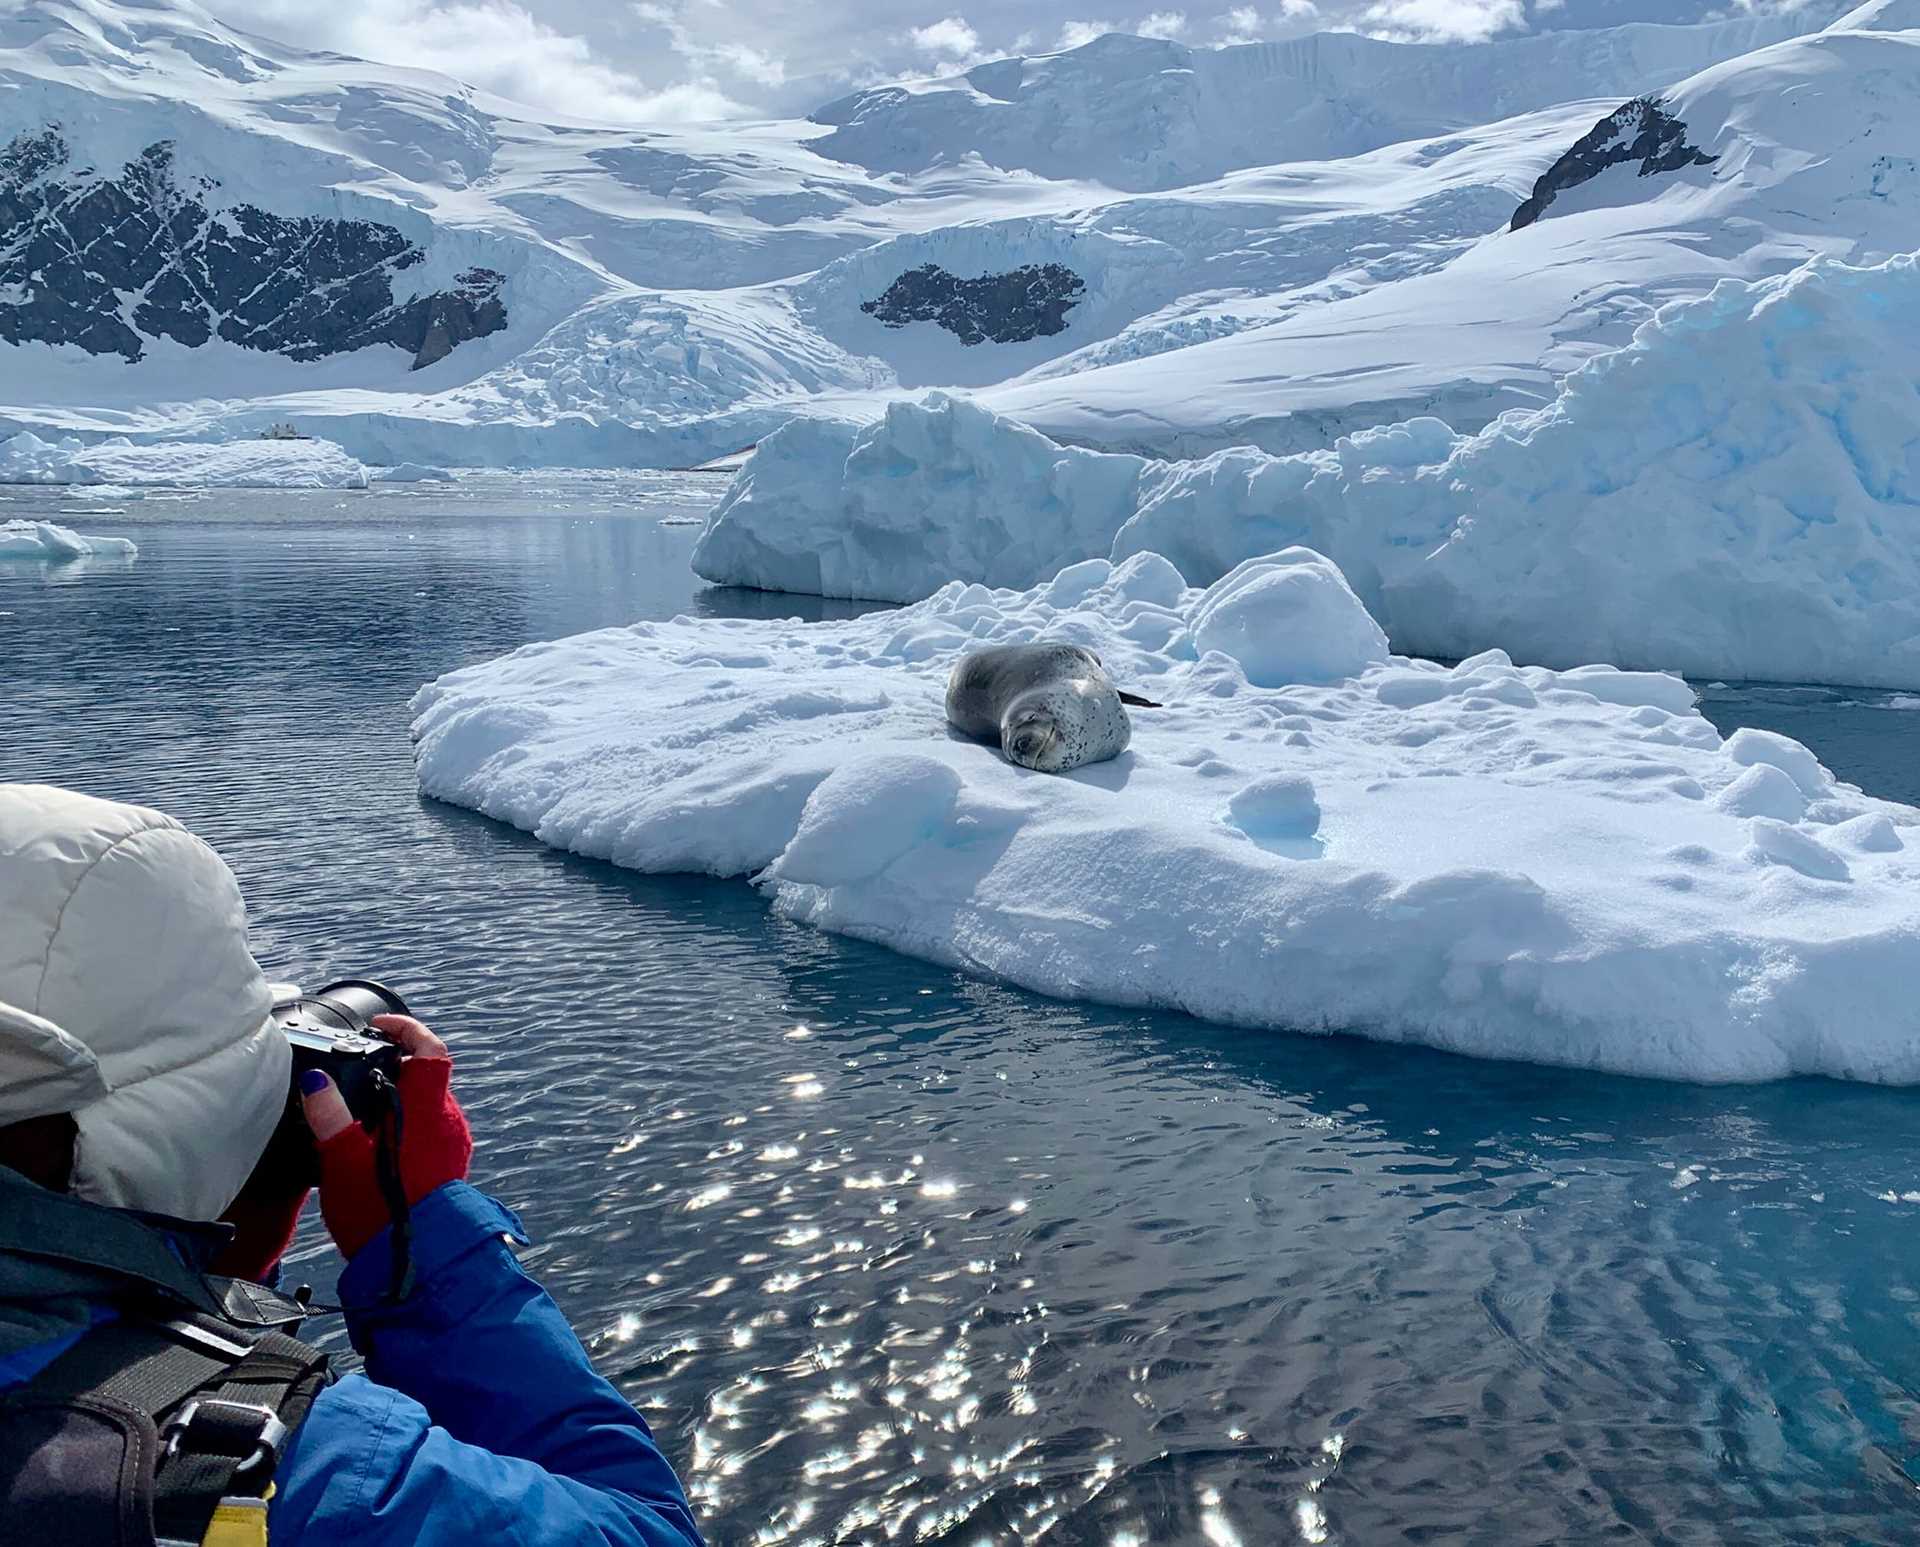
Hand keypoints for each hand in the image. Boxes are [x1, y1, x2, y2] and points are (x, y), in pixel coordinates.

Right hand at [300, 1014, 471, 1259]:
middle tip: (362, 1067)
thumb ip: (330, 1118)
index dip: (409, 1029)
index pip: (431, 1050)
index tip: (382, 1026)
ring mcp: (454, 1142)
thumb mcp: (342, 1163)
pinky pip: (431, 1127)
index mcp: (425, 1111)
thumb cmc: (378, 1214)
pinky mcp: (452, 1162)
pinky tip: (379, 1141)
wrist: (415, 1264)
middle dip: (397, 1065)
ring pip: (430, 1102)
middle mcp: (447, 1120)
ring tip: (364, 1108)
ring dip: (402, 1095)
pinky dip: (409, 1120)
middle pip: (429, 1075)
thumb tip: (316, 1082)